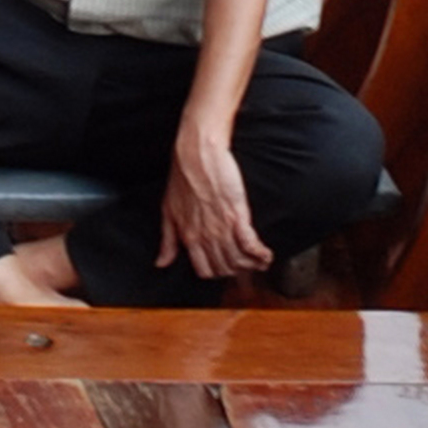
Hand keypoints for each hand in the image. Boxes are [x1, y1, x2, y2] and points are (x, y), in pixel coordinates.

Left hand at [162, 109, 266, 282]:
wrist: (196, 153)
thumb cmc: (183, 176)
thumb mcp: (168, 211)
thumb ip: (168, 240)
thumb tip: (161, 262)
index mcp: (188, 236)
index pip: (205, 270)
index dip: (217, 273)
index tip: (226, 269)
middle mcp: (205, 236)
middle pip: (224, 268)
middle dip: (236, 271)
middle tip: (245, 266)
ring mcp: (222, 227)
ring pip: (238, 261)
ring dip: (251, 265)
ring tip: (259, 262)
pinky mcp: (238, 215)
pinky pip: (250, 244)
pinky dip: (260, 254)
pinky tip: (266, 255)